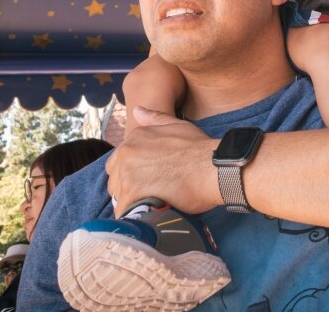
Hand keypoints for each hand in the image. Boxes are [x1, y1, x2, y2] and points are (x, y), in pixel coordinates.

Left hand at [106, 108, 221, 215]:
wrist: (213, 167)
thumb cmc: (200, 148)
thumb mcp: (178, 126)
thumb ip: (155, 118)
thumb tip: (137, 110)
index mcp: (133, 139)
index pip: (118, 163)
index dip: (132, 174)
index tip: (148, 181)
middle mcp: (125, 154)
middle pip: (115, 181)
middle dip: (130, 190)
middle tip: (152, 195)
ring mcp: (126, 175)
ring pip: (119, 198)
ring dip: (134, 204)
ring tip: (154, 207)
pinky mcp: (132, 195)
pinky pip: (125, 213)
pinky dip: (137, 218)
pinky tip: (152, 217)